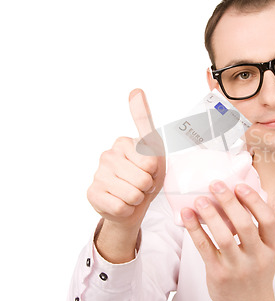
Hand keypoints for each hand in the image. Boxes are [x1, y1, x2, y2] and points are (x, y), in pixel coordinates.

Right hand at [87, 88, 165, 261]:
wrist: (134, 204)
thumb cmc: (146, 174)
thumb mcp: (154, 148)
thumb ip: (144, 120)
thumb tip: (135, 89)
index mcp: (123, 142)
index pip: (150, 161)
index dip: (155, 171)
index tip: (149, 168)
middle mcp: (107, 155)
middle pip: (143, 179)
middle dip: (147, 187)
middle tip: (141, 184)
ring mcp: (98, 175)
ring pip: (132, 195)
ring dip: (138, 199)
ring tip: (133, 193)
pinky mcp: (92, 194)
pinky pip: (121, 207)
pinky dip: (127, 210)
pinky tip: (121, 203)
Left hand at [181, 181, 274, 300]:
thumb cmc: (256, 273)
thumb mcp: (267, 253)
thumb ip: (258, 230)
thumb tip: (240, 196)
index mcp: (273, 248)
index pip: (269, 220)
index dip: (254, 201)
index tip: (240, 186)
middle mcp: (258, 258)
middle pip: (245, 225)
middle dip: (229, 201)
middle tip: (215, 184)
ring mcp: (238, 267)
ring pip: (224, 236)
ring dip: (210, 214)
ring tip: (200, 199)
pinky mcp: (218, 274)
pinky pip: (205, 247)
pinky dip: (195, 229)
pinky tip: (188, 215)